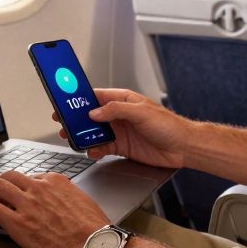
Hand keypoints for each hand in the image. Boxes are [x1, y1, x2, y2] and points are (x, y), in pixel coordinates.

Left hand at [0, 170, 108, 247]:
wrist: (95, 247)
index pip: (31, 176)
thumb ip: (66, 197)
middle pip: (9, 176)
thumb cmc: (94, 230)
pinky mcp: (17, 222)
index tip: (17, 193)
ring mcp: (26, 203)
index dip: (21, 186)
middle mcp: (38, 187)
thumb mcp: (82, 202)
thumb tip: (59, 203)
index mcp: (55, 181)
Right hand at [55, 88, 190, 167]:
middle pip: (92, 116)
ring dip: (84, 136)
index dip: (81, 99)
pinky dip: (95, 150)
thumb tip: (95, 112)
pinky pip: (103, 147)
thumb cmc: (168, 125)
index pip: (97, 96)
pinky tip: (92, 151)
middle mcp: (120, 115)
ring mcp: (121, 132)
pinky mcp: (123, 147)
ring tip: (74, 139)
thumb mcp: (141, 112)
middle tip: (63, 124)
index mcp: (124, 100)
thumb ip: (116, 110)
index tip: (66, 101)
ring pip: (95, 132)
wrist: (182, 147)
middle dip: (77, 120)